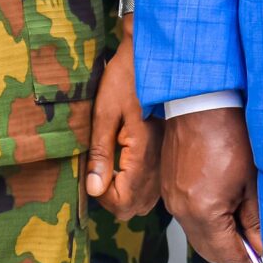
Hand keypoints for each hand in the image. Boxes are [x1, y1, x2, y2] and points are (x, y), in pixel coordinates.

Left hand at [87, 31, 161, 218]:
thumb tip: (93, 190)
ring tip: (113, 167)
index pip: (123, 202)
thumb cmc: (128, 77)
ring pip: (146, 200)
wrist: (155, 55)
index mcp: (143, 153)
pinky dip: (138, 183)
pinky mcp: (168, 151)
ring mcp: (167, 158)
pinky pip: (154, 184)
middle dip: (113, 198)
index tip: (93, 175)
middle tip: (100, 173)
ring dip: (126, 192)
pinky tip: (127, 161)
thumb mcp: (105, 112)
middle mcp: (160, 161)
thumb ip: (100, 153)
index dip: (102, 196)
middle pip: (134, 207)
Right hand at [162, 105, 262, 262]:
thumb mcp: (254, 181)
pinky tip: (230, 220)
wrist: (200, 98)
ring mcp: (172, 200)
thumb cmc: (232, 132)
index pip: (229, 260)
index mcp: (204, 213)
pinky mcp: (171, 188)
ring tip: (251, 246)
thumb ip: (258, 220)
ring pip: (200, 238)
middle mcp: (182, 212)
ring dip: (224, 245)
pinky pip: (191, 220)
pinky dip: (211, 227)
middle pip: (211, 253)